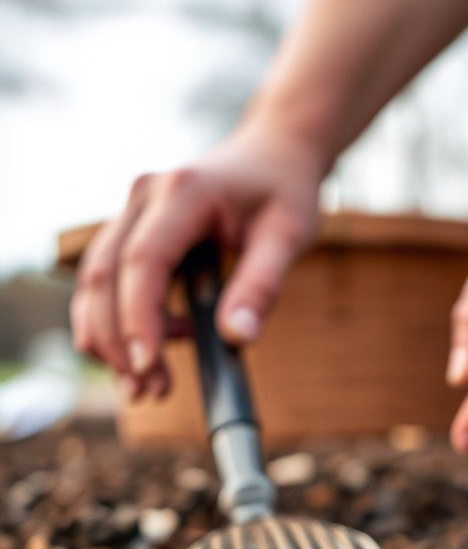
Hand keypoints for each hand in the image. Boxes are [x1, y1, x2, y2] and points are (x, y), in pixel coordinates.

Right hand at [70, 125, 321, 397]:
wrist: (274, 154)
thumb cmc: (285, 193)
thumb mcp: (289, 236)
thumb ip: (262, 285)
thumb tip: (237, 338)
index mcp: (182, 192)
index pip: (143, 262)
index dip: (140, 318)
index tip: (150, 366)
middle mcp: (143, 196)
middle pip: (104, 275)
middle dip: (118, 341)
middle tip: (149, 393)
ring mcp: (131, 212)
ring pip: (96, 281)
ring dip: (110, 339)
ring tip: (147, 388)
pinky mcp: (132, 231)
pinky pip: (109, 282)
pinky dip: (120, 323)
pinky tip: (158, 352)